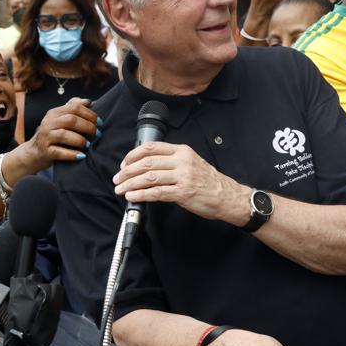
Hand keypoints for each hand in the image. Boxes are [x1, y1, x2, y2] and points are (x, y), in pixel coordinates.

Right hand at [23, 98, 99, 167]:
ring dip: (80, 140)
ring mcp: (45, 137)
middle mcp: (48, 123)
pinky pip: (59, 152)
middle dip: (88, 127)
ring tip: (89, 144)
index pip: (74, 107)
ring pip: (64, 135)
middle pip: (71, 120)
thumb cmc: (54, 134)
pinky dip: (72, 154)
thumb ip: (73, 109)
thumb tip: (89, 102)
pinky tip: (82, 156)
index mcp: (54, 113)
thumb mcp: (61, 119)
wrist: (34, 153)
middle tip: (98, 134)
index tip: (100, 122)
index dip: (90, 114)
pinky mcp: (45, 152)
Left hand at [113, 142, 247, 224]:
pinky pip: (156, 192)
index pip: (151, 147)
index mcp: (182, 151)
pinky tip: (133, 197)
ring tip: (121, 189)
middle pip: (146, 162)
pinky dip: (141, 195)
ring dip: (130, 184)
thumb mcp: (192, 162)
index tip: (124, 164)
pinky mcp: (183, 192)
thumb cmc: (209, 182)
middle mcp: (181, 161)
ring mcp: (183, 176)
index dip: (133, 155)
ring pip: (149, 177)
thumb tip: (147, 166)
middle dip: (127, 171)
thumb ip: (172, 161)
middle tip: (118, 178)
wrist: (228, 196)